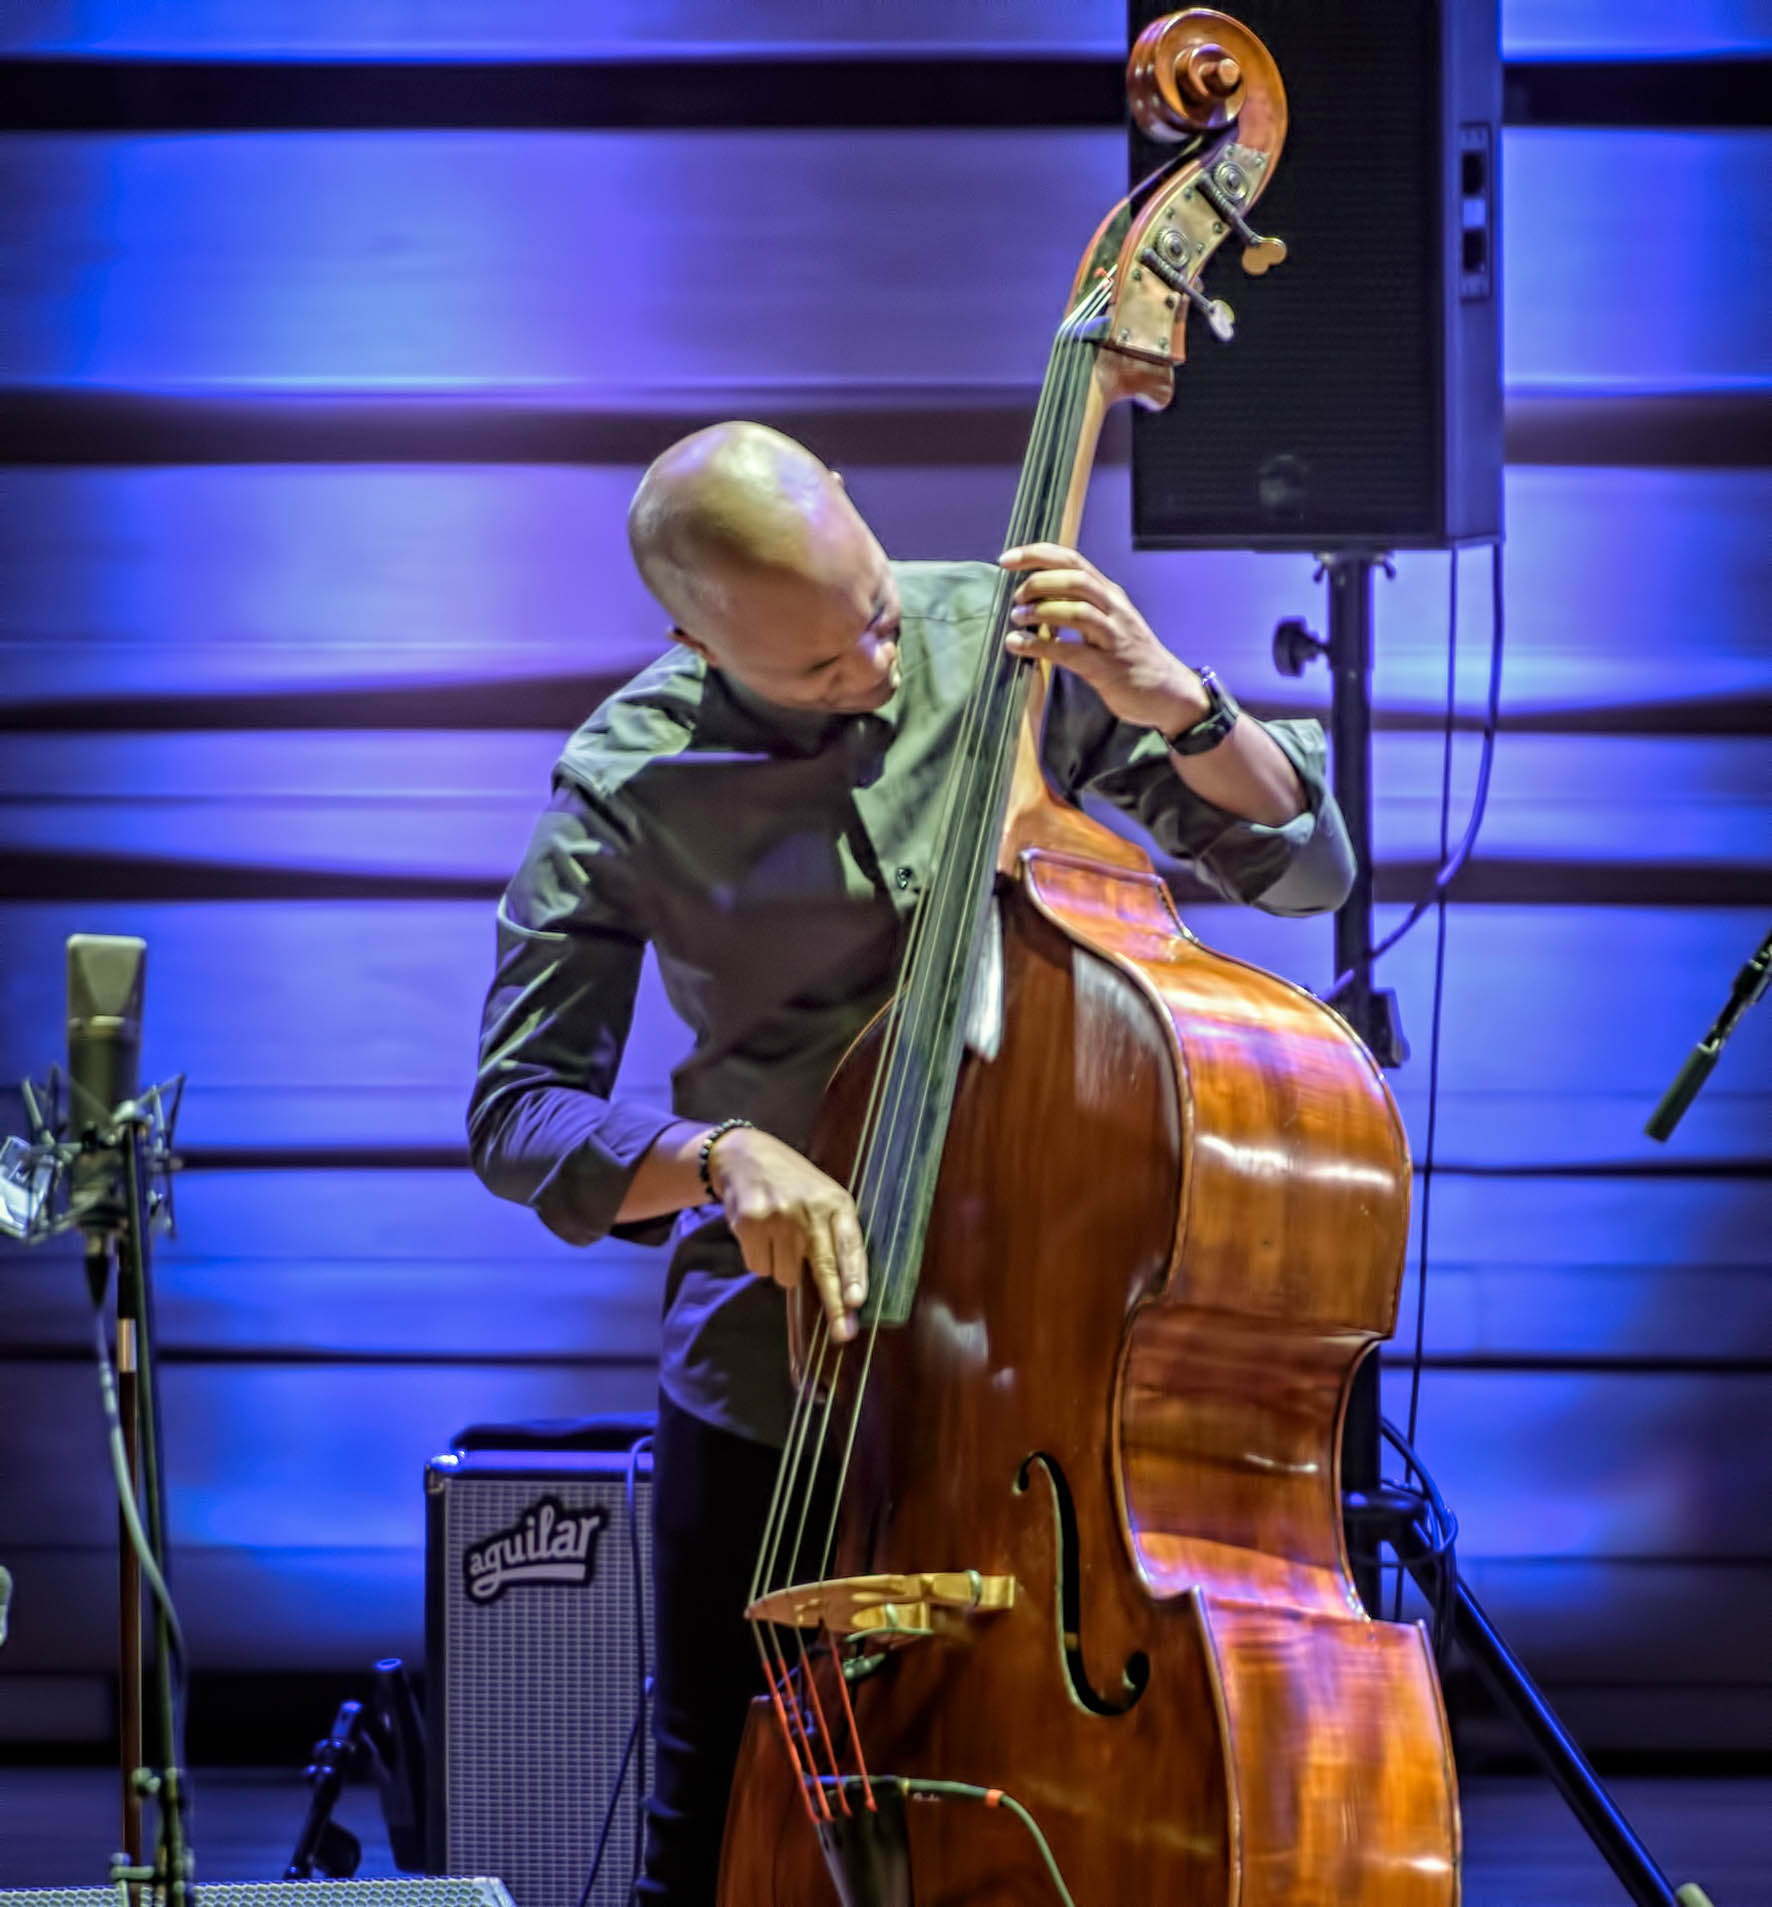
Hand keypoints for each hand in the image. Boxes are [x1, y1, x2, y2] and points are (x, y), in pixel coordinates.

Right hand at [705, 1126, 869, 1343]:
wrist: (744, 1155)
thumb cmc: (792, 1185)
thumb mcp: (822, 1197)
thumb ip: (833, 1233)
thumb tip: (845, 1292)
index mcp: (835, 1203)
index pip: (849, 1243)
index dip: (854, 1275)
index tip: (856, 1302)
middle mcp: (809, 1210)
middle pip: (823, 1267)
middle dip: (834, 1304)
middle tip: (842, 1334)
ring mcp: (778, 1216)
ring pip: (786, 1276)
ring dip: (782, 1267)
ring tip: (778, 1236)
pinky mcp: (750, 1223)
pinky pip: (759, 1267)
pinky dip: (760, 1259)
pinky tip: (759, 1234)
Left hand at [1000, 542, 1206, 734]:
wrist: (1168, 692)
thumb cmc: (1130, 657)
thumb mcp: (1108, 622)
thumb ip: (1077, 607)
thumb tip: (1034, 600)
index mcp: (1110, 594)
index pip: (1072, 560)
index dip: (1037, 555)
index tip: (1007, 560)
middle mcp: (1114, 609)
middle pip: (1075, 579)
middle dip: (1038, 581)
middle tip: (1016, 597)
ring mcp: (1113, 637)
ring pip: (1076, 611)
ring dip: (1040, 612)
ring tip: (1017, 619)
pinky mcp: (1108, 667)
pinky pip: (1070, 651)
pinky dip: (1039, 646)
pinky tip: (1018, 645)